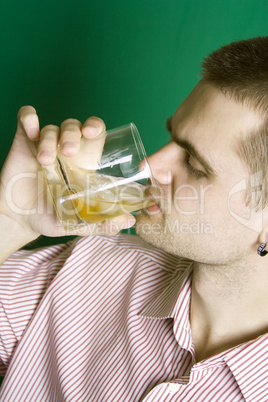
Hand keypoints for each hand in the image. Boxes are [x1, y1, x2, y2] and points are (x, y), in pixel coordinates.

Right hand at [0, 106, 135, 242]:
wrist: (20, 221)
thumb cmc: (52, 218)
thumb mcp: (78, 223)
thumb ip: (102, 222)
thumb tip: (130, 221)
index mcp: (83, 164)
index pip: (95, 134)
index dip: (95, 126)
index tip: (91, 132)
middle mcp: (65, 152)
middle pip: (74, 126)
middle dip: (72, 133)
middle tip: (68, 152)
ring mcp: (44, 146)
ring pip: (52, 128)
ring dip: (50, 139)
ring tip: (45, 160)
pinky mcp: (24, 143)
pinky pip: (26, 119)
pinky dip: (28, 118)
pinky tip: (31, 132)